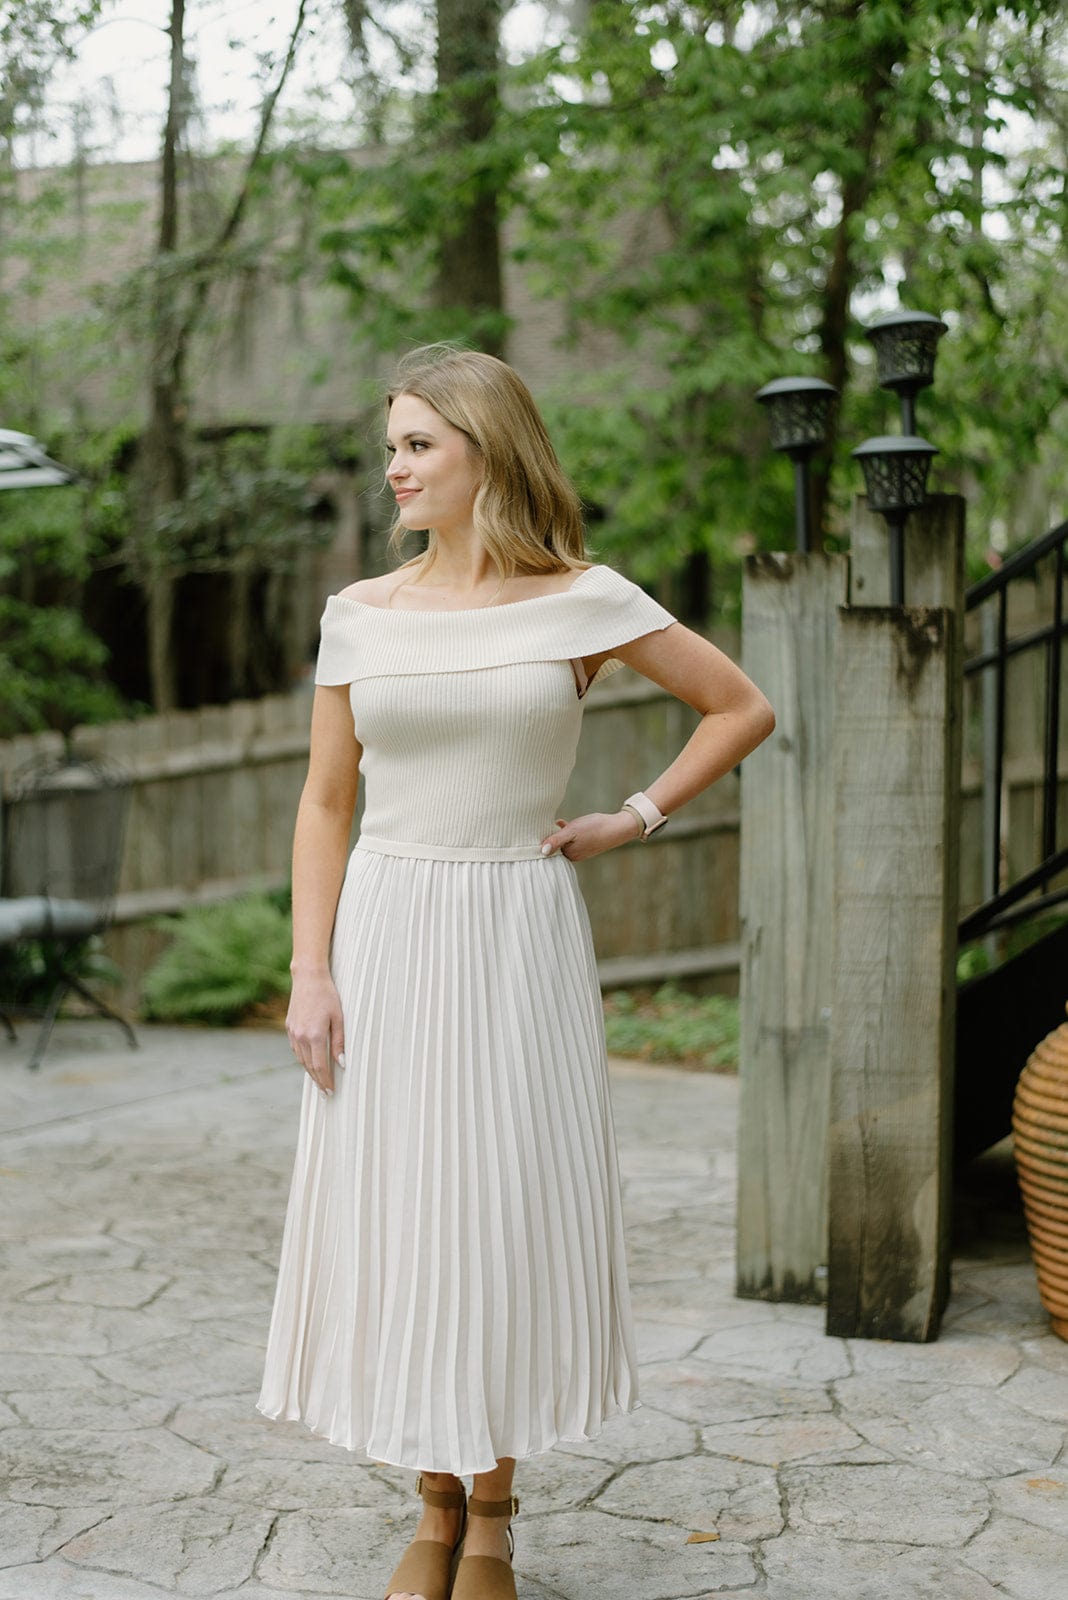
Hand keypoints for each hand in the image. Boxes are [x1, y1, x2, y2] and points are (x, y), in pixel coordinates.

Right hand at [286, 970, 344, 1096]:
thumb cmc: (328, 996)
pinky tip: (310, 1062)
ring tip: (319, 1082)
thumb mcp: (339, 1018)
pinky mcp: (289, 1027)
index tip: (331, 1092)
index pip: (321, 1066)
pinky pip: (296, 1049)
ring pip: (301, 1060)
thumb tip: (342, 1063)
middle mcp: (301, 1037)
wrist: (308, 978)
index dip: (326, 1081)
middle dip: (318, 1081)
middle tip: (326, 1094)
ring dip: (310, 1072)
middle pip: (309, 1066)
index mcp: (315, 1035)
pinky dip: (303, 1059)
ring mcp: (293, 1033)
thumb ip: (339, 1042)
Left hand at [540, 810, 641, 861]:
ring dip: (556, 833)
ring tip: (547, 824)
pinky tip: (561, 822)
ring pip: (562, 841)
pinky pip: (570, 837)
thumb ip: (556, 841)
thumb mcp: (572, 832)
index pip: (549, 850)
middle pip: (554, 846)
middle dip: (548, 837)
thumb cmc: (594, 828)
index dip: (541, 841)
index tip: (533, 833)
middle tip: (537, 826)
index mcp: (569, 855)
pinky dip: (565, 830)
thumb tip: (541, 851)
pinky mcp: (585, 842)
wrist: (617, 827)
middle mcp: (573, 855)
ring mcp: (579, 849)